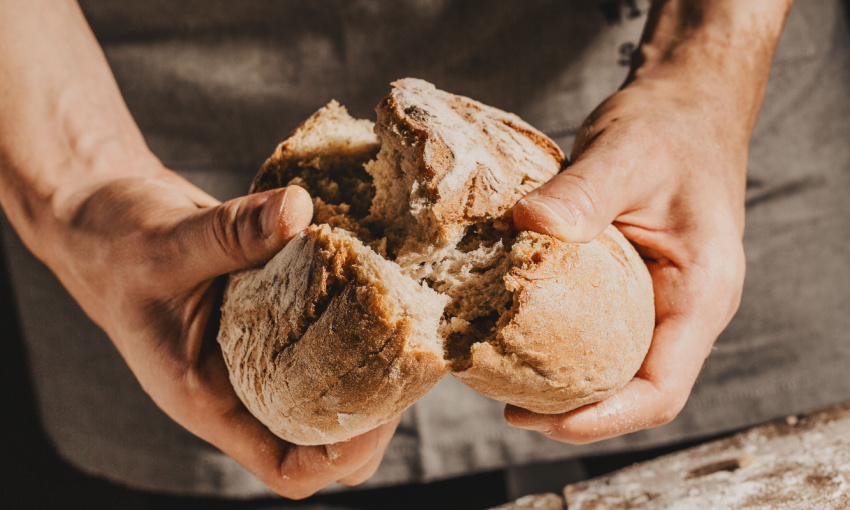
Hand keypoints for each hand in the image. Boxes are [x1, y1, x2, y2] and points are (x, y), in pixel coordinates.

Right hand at [48, 162, 397, 498]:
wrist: (106, 220)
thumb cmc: (116, 246)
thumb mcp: (165, 243)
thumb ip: (229, 233)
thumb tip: (298, 211)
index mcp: (211, 400)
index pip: (287, 466)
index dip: (340, 453)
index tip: (382, 406)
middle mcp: (244, 385)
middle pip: (326, 436)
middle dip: (374, 409)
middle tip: (407, 353)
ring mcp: (263, 352)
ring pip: (333, 383)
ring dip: (372, 359)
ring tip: (404, 316)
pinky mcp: (276, 314)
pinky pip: (325, 330)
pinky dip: (355, 313)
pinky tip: (379, 276)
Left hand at [504, 0, 793, 443]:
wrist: (684, 106)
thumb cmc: (669, 128)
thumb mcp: (628, 153)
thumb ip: (584, 192)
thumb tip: (526, 226)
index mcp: (700, 294)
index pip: (661, 389)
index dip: (604, 418)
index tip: (544, 420)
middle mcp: (681, 309)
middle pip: (631, 390)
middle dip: (573, 411)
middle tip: (508, 408)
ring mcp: (656, 300)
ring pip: (613, 366)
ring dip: (563, 383)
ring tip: (502, 381)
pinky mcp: (628, 285)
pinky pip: (597, 331)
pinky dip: (558, 343)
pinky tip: (513, 334)